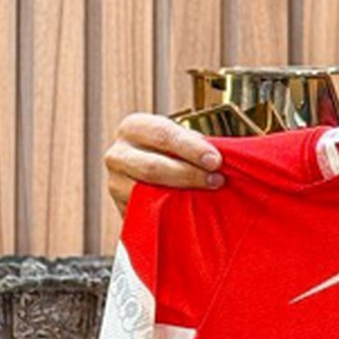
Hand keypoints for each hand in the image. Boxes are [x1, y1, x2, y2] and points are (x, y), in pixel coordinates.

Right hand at [104, 113, 224, 215]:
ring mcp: (114, 182)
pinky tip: (189, 208)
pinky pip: (143, 211)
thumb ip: (195, 143)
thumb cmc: (174, 149)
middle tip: (216, 179)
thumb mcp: (182, 137)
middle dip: (189, 174)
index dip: (191, 148)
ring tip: (207, 194)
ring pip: (145, 192)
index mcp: (134, 127)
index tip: (216, 160)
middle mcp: (118, 153)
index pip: (163, 134)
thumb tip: (224, 153)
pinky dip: (167, 210)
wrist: (155, 168)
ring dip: (180, 194)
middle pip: (153, 167)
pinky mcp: (120, 207)